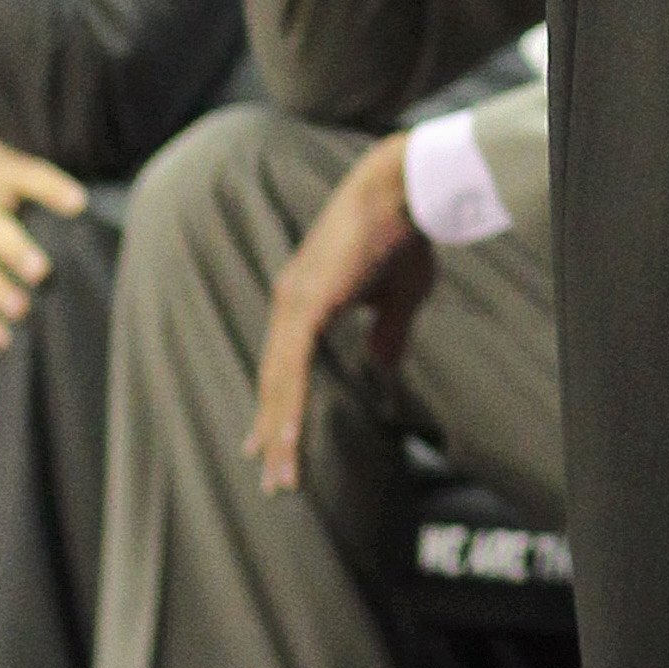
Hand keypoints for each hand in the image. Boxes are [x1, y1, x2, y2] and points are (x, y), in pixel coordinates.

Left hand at [250, 133, 434, 488]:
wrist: (402, 189)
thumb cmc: (405, 232)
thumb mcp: (400, 293)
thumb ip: (388, 329)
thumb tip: (382, 363)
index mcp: (306, 297)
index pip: (283, 364)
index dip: (276, 404)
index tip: (263, 441)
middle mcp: (290, 302)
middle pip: (274, 380)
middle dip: (272, 432)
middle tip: (272, 478)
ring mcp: (294, 303)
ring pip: (277, 383)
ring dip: (277, 434)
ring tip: (279, 477)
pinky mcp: (307, 305)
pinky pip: (291, 370)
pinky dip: (287, 408)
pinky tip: (285, 440)